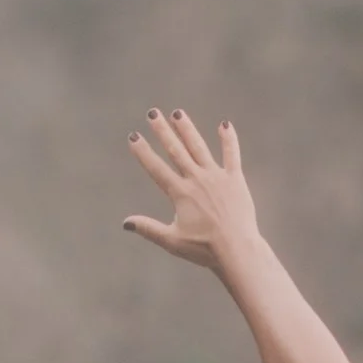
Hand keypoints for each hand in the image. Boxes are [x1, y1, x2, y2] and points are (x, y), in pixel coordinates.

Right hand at [122, 109, 262, 274]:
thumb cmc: (204, 249)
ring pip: (199, 147)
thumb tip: (125, 223)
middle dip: (163, 131)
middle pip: (176, 151)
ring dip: (187, 129)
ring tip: (178, 113)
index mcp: (180, 193)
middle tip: (153, 114)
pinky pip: (232, 155)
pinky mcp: (235, 179)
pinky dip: (229, 140)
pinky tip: (225, 124)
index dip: (144, 152)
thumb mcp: (172, 240)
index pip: (157, 168)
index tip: (134, 137)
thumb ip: (148, 228)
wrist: (237, 249)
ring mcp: (216, 177)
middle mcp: (196, 180)